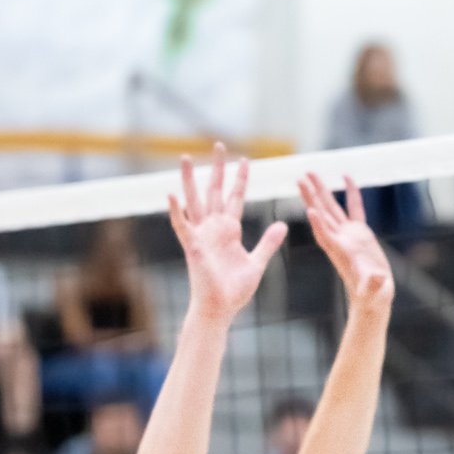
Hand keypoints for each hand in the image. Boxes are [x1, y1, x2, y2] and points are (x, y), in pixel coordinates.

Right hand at [167, 148, 287, 323]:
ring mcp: (201, 235)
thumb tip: (282, 224)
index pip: (235, 197)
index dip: (240, 179)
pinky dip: (176, 211)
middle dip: (217, 168)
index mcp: (228, 230)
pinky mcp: (193, 246)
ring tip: (186, 157)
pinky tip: (171, 194)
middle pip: (214, 191)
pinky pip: (181, 226)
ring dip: (190, 179)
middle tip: (219, 144)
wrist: (220, 308)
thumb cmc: (234, 290)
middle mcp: (213, 228)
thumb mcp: (257, 262)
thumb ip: (268, 242)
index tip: (246, 159)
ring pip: (194, 200)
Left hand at [299, 172, 394, 313]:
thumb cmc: (371, 297)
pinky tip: (346, 177)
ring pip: (332, 208)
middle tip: (300, 178)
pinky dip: (351, 193)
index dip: (319, 224)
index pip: (326, 236)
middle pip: (322, 215)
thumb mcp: (373, 291)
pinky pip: (353, 208)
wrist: (372, 297)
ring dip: (322, 191)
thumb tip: (377, 278)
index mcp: (341, 253)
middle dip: (312, 197)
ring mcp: (348, 235)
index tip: (309, 209)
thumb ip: (373, 283)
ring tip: (311, 173)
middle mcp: (340, 241)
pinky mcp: (360, 233)